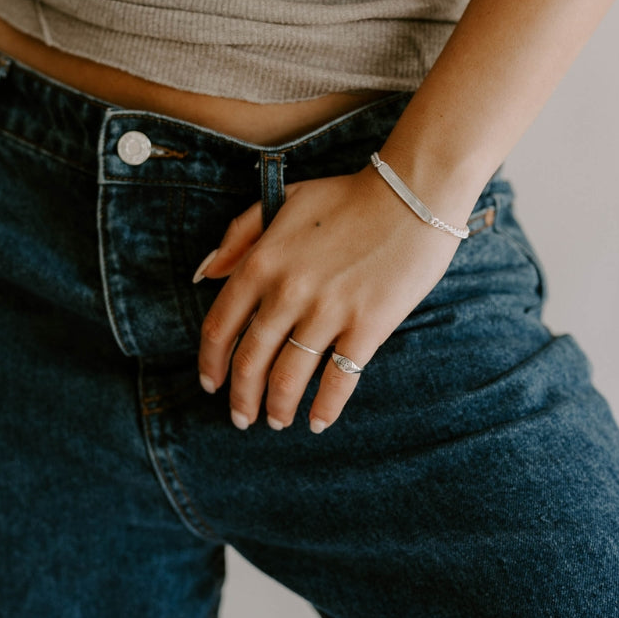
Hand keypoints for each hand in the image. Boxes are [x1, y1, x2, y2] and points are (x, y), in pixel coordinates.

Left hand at [195, 165, 462, 431]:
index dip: (210, 364)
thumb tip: (205, 274)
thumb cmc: (347, 198)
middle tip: (241, 418)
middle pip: (249, 361)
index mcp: (262, 262)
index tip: (211, 385)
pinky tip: (317, 422)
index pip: (220, 327)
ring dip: (277, 408)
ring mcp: (327, 312)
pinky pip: (338, 380)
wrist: (413, 195)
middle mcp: (287, 292)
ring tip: (277, 421)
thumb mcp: (283, 201)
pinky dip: (325, 408)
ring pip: (288, 378)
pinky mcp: (367, 327)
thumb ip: (239, 235)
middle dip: (241, 398)